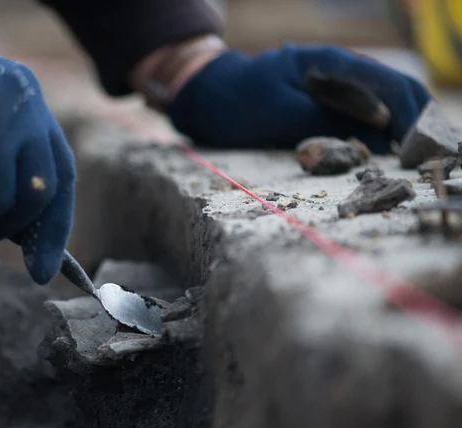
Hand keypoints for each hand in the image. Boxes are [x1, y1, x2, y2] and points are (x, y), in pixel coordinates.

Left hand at [166, 44, 431, 152]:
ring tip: (406, 165)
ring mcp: (334, 86)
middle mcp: (340, 70)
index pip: (393, 86)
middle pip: (396, 94)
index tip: (417, 154)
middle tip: (419, 164)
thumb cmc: (237, 103)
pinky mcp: (324, 104)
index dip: (414, 120)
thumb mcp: (283, 116)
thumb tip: (383, 137)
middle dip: (414, 127)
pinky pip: (360, 118)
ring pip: (382, 107)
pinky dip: (374, 137)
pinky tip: (378, 157)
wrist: (206, 98)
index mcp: (332, 63)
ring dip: (398, 134)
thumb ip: (331, 123)